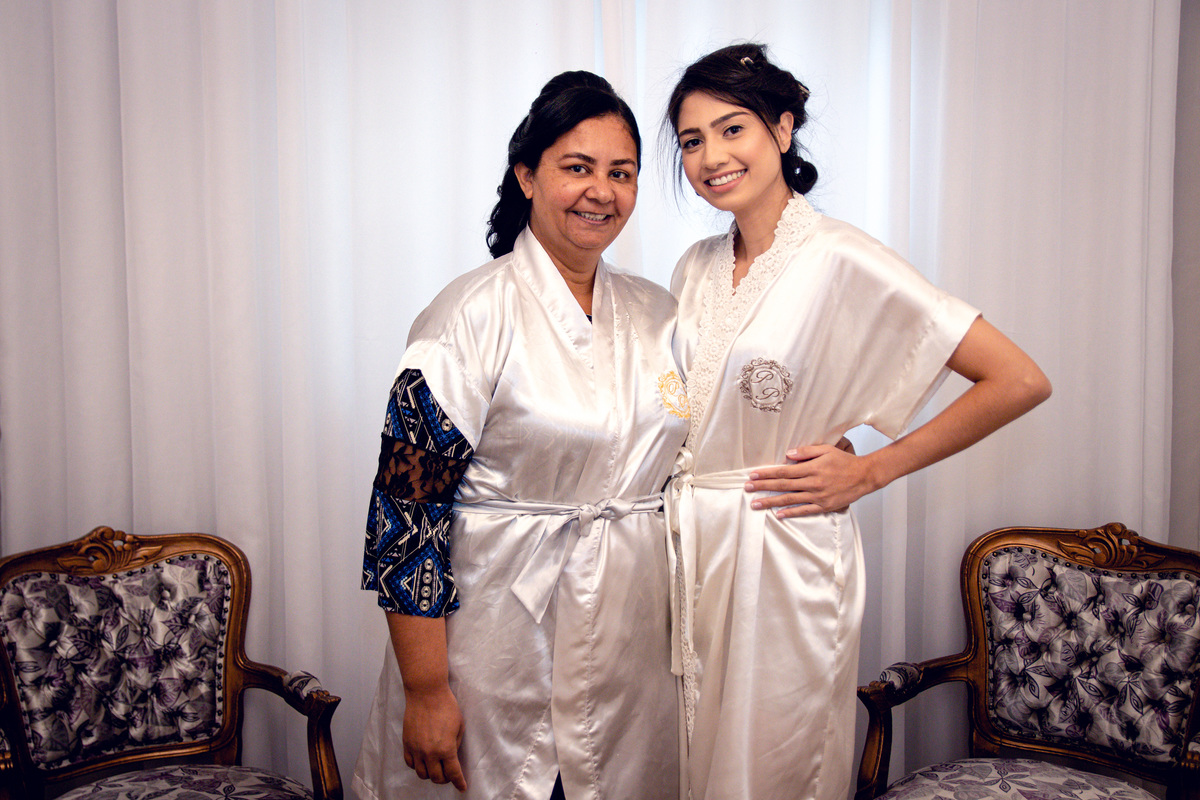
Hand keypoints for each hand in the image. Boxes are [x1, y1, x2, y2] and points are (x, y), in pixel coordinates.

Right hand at [402, 683, 467, 790]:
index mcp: (446, 749)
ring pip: (422, 774)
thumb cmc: (446, 706)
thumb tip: (452, 755)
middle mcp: (430, 753)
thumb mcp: (459, 726)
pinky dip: (417, 766)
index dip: (459, 783)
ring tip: (436, 769)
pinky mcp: (407, 743)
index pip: (453, 773)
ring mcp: (416, 749)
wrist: (426, 693)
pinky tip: (423, 761)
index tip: (462, 787)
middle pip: (436, 777)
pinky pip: (410, 763)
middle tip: (449, 775)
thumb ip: (456, 744)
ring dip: (430, 774)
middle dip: (445, 779)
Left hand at [744, 443, 878, 517]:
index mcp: (811, 468)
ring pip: (790, 500)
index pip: (784, 471)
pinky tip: (778, 515)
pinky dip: (791, 513)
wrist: (864, 476)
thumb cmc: (845, 461)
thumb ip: (806, 451)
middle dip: (763, 487)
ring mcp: (818, 496)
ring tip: (756, 504)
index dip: (767, 474)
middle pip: (783, 486)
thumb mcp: (826, 449)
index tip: (753, 475)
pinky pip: (804, 511)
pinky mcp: (824, 506)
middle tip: (747, 489)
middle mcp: (812, 483)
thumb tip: (788, 454)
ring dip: (771, 502)